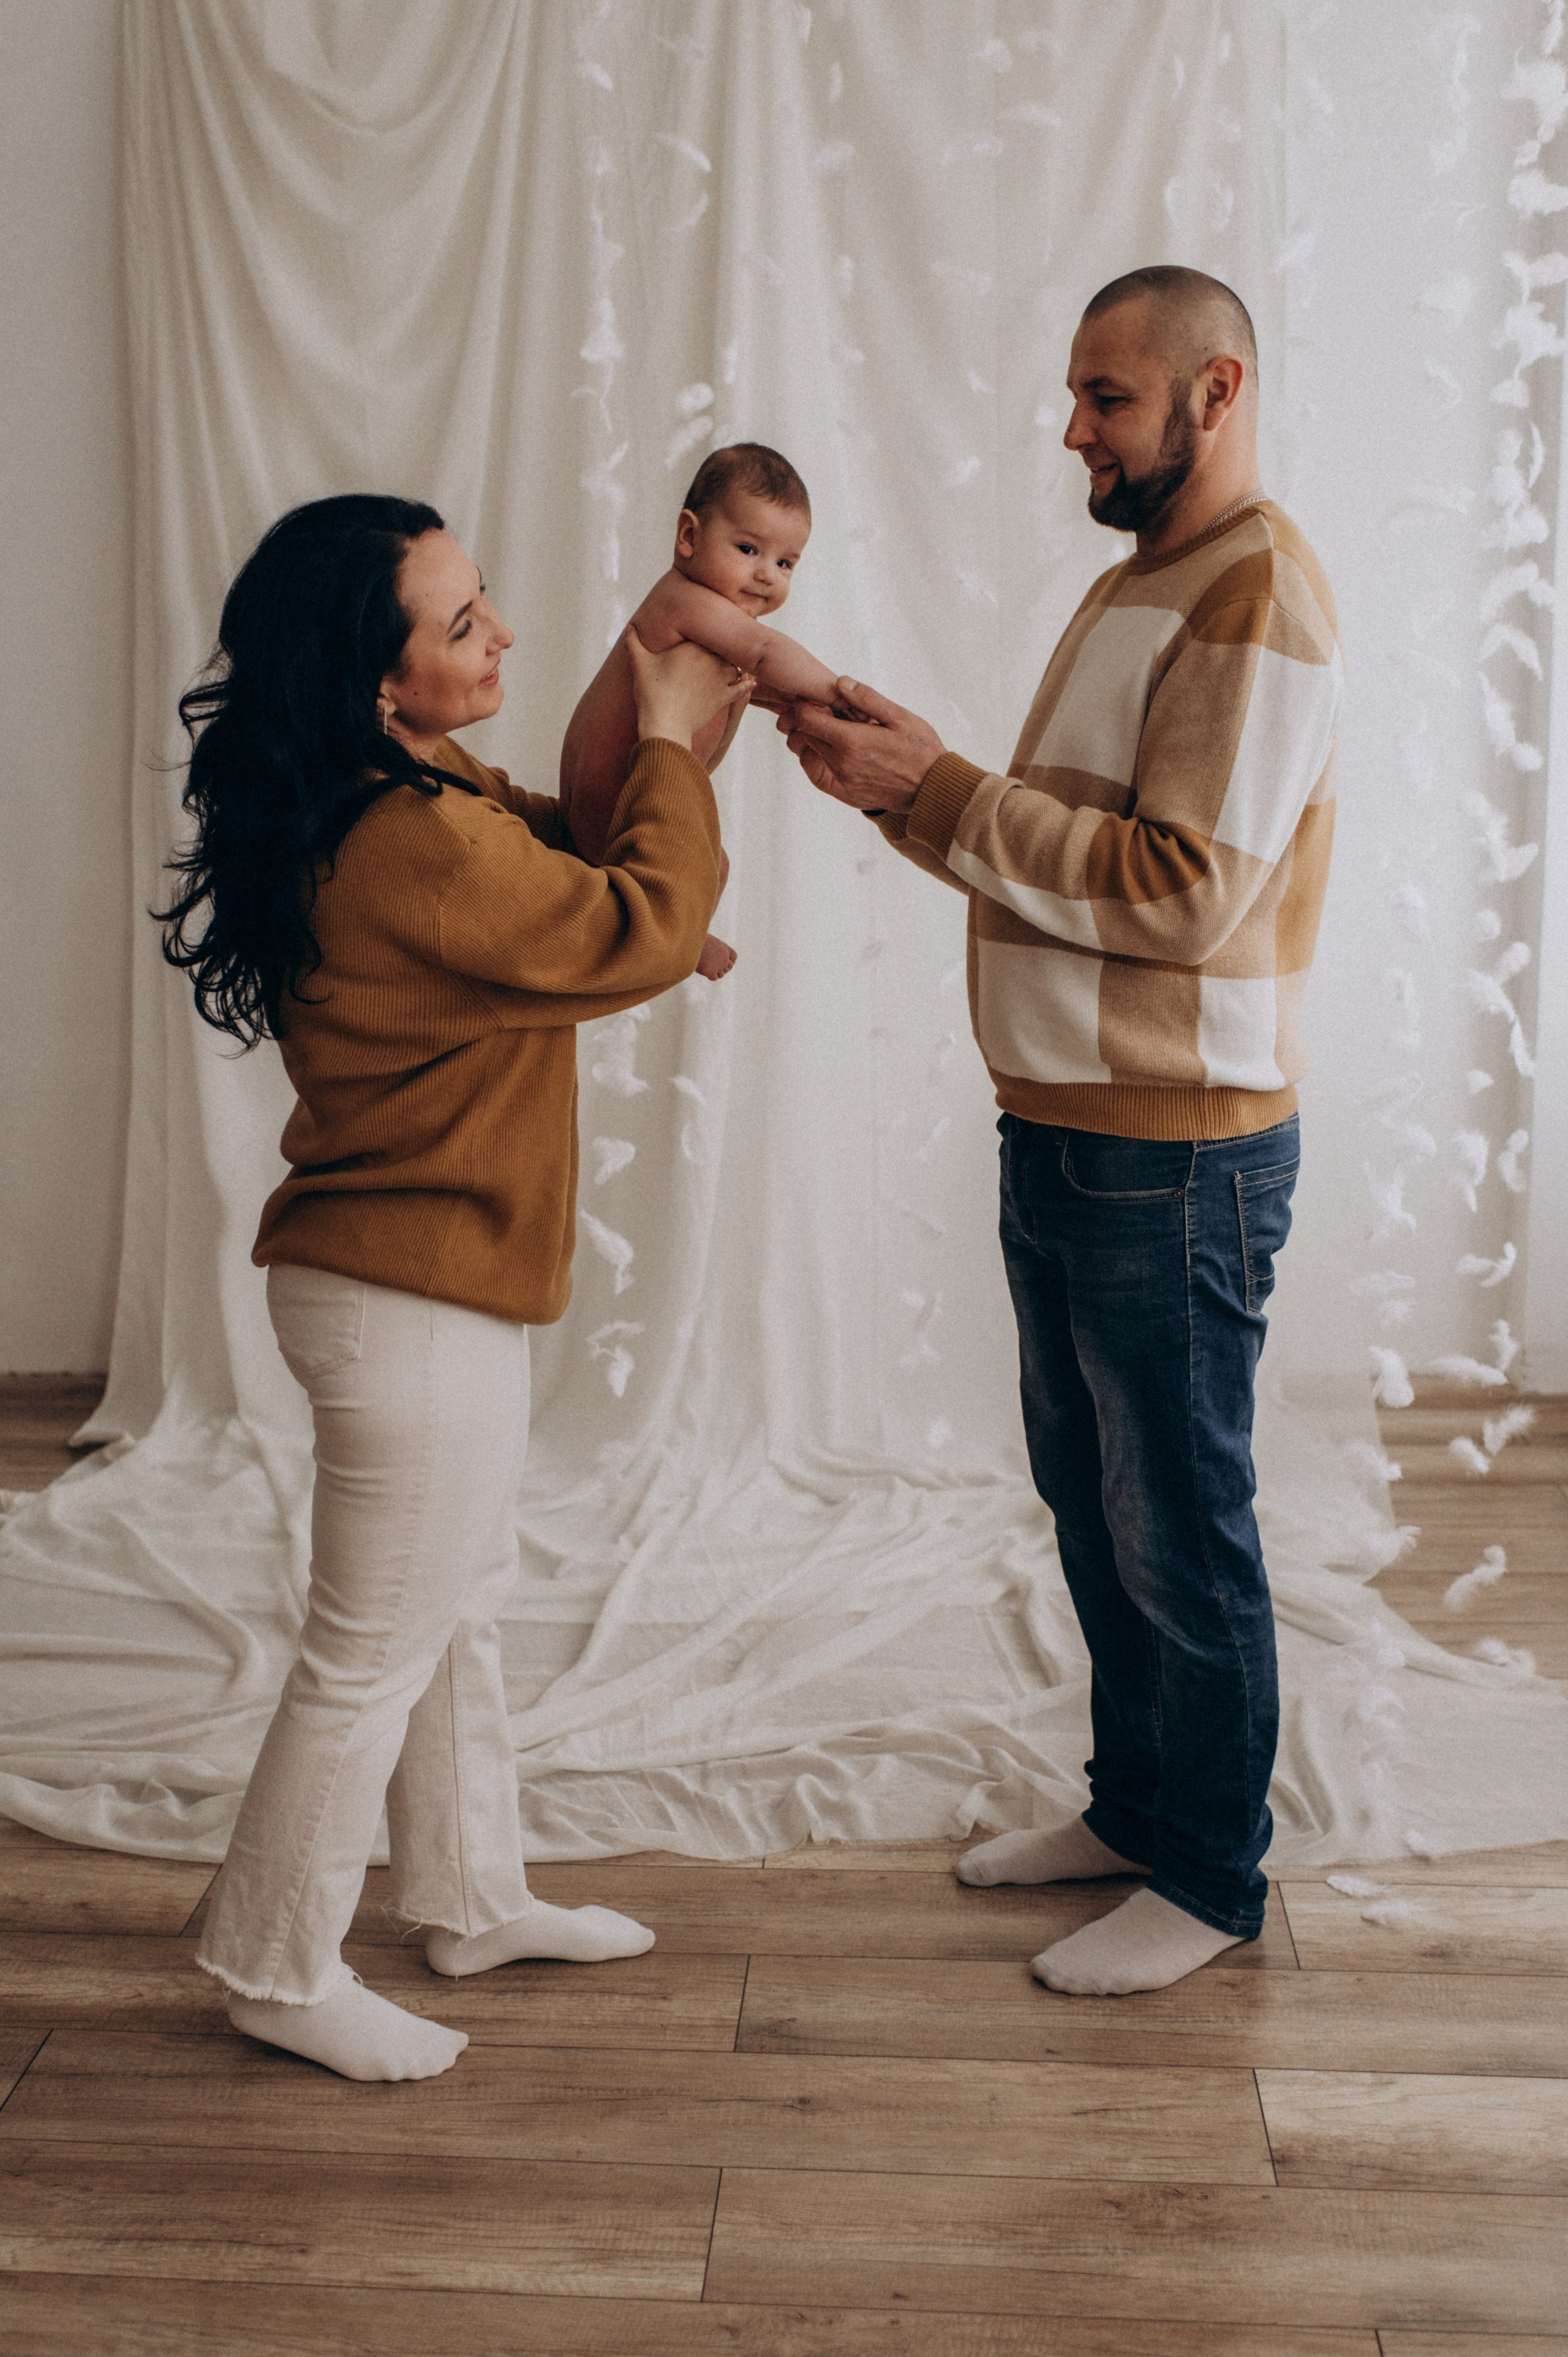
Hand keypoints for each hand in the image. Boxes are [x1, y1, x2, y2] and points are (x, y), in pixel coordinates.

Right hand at [626, 625, 753, 748]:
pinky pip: (741, 688)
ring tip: (734, 662)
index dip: (713, 628)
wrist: (665, 724)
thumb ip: (633, 642)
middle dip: (726, 646)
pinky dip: (747, 685)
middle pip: (725, 647)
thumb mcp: (639, 664)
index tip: (717, 622)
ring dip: (734, 665)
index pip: (710, 631)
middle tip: (734, 638)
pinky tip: (752, 682)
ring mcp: (719, 679)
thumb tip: (629, 627)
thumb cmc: (651, 693)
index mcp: (692, 646)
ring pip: (734, 665)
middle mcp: (710, 659)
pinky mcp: (723, 698)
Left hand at [777, 677, 945, 812]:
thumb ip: (867, 698)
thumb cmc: (921, 749)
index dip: (805, 705)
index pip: (806, 719)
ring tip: (834, 730)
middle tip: (827, 712)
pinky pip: (818, 776)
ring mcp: (842, 781)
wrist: (932, 789)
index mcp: (852, 741)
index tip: (815, 699)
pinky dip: (818, 761)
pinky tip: (833, 751)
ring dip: (815, 740)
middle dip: (810, 720)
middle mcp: (841, 763)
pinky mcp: (846, 794)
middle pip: (805, 735)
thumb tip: (840, 682)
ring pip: (810, 754)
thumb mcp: (899, 716)